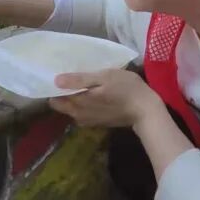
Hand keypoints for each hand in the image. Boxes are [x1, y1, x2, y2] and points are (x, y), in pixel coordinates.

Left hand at [49, 68, 163, 128]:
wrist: (146, 111)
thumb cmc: (126, 89)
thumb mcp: (104, 77)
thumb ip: (80, 79)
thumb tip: (56, 81)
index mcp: (77, 104)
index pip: (54, 100)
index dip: (55, 88)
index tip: (60, 77)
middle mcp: (78, 116)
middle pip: (63, 105)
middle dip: (64, 93)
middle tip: (74, 78)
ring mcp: (89, 121)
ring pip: (73, 109)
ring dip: (75, 99)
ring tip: (85, 85)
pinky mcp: (98, 123)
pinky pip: (84, 113)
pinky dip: (85, 104)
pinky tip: (95, 95)